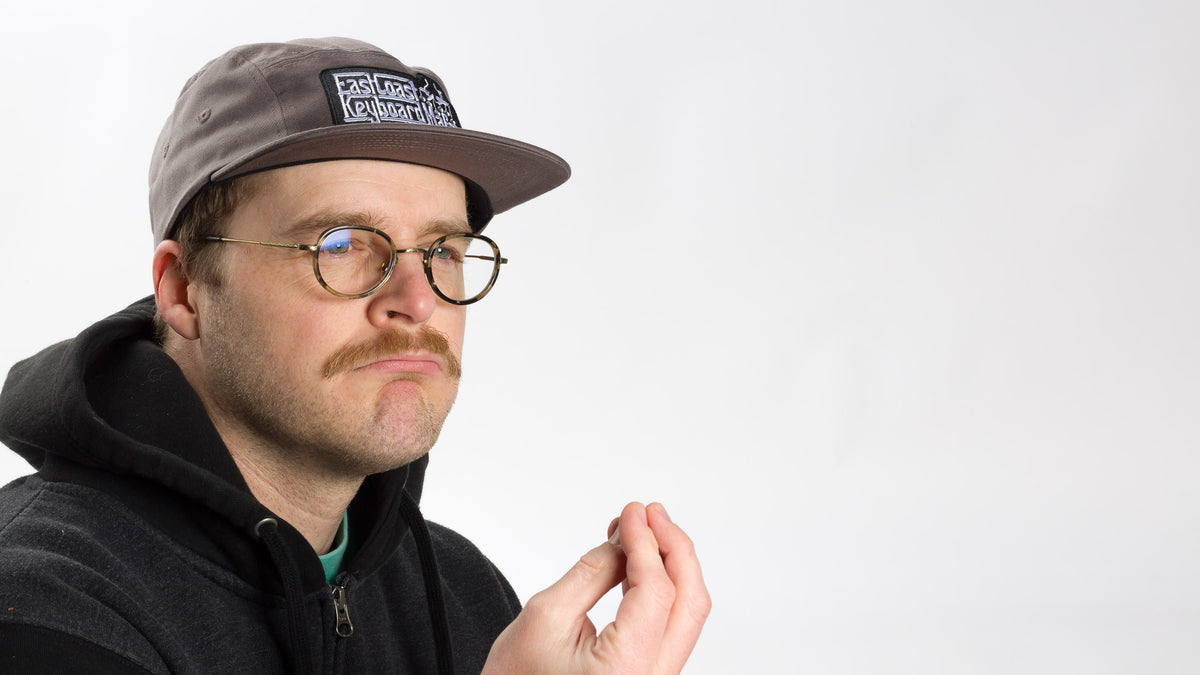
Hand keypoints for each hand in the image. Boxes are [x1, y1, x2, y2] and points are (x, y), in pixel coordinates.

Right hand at [482, 502, 709, 674]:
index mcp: (626, 671)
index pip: (657, 591)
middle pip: (689, 602)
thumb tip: (626, 540)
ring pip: (687, 614)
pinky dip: (662, 588)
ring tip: (643, 530)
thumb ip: (593, 572)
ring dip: (670, 565)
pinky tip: (641, 562)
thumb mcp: (546, 616)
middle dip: (673, 548)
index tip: (632, 512)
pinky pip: (672, 625)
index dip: (646, 542)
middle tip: (648, 513)